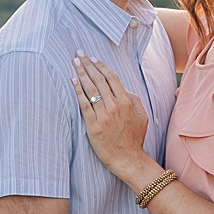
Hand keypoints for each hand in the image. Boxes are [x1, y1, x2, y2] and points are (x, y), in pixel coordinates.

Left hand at [70, 54, 150, 180]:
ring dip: (81, 73)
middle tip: (78, 53)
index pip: (112, 78)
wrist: (128, 159)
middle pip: (99, 80)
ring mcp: (104, 115)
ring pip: (91, 89)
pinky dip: (77, 91)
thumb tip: (124, 88)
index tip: (92, 58)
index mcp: (127, 102)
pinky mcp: (93, 125)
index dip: (101, 66)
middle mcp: (115, 106)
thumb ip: (134, 100)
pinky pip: (84, 104)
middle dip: (88, 64)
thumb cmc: (134, 139)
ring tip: (73, 62)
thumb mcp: (142, 117)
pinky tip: (72, 81)